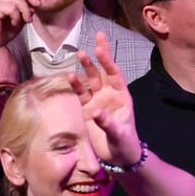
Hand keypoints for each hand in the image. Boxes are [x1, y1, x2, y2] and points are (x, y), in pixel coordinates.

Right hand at [72, 35, 141, 166]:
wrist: (118, 158)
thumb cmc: (125, 144)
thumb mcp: (119, 134)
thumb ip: (108, 122)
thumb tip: (95, 112)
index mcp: (122, 96)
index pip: (115, 74)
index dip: (108, 61)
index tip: (100, 48)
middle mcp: (109, 95)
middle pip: (103, 71)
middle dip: (100, 55)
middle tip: (98, 37)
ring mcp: (97, 101)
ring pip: (91, 80)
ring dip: (86, 67)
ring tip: (80, 53)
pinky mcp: (86, 109)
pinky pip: (80, 94)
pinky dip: (75, 85)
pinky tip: (70, 76)